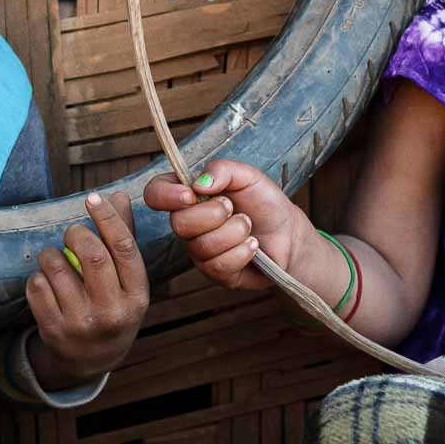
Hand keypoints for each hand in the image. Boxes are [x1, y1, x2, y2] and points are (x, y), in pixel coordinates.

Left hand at [26, 190, 148, 388]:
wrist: (92, 361)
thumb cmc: (113, 308)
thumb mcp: (127, 281)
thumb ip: (124, 238)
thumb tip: (120, 196)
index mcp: (136, 296)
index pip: (123, 247)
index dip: (107, 217)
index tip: (92, 198)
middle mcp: (112, 312)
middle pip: (92, 255)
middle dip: (76, 233)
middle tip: (72, 233)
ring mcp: (81, 323)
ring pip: (57, 267)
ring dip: (51, 253)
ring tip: (55, 258)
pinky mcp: (53, 330)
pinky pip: (37, 285)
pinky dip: (38, 275)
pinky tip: (47, 282)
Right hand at [143, 160, 310, 290]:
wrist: (288, 233)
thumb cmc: (264, 202)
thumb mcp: (248, 176)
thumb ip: (223, 170)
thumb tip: (198, 183)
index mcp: (189, 196)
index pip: (155, 193)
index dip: (166, 195)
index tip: (191, 195)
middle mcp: (188, 225)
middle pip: (178, 224)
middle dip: (213, 214)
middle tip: (232, 207)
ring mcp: (200, 251)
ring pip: (202, 246)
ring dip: (234, 232)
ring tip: (248, 226)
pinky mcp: (216, 273)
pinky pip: (218, 265)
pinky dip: (242, 251)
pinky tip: (253, 245)